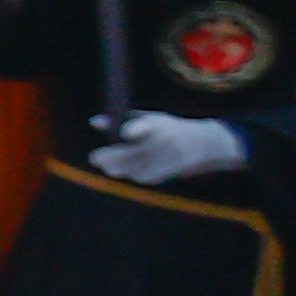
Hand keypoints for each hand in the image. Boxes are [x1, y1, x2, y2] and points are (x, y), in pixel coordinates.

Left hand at [88, 110, 247, 186]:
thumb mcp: (150, 118)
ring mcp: (158, 163)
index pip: (140, 130)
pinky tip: (132, 166)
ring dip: (112, 166)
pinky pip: (131, 176)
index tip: (125, 134)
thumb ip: (120, 119)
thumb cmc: (169, 129)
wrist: (202, 147)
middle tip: (97, 156)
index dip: (131, 132)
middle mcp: (158, 145)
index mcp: (157, 126)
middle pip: (120, 157)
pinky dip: (126, 172)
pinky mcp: (157, 177)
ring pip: (119, 170)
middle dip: (103, 158)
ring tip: (116, 159)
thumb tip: (93, 121)